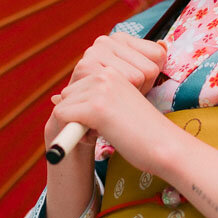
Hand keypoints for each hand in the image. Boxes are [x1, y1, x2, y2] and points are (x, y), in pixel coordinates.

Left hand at [46, 34, 171, 174]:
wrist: (165, 147)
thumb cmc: (143, 132)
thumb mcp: (116, 106)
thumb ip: (90, 98)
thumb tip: (53, 97)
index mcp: (113, 71)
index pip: (76, 87)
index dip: (84, 109)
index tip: (107, 120)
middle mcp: (106, 74)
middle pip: (67, 95)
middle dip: (78, 115)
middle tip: (105, 129)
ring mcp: (101, 88)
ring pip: (63, 106)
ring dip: (77, 125)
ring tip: (104, 133)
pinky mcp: (96, 107)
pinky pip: (63, 116)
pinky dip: (73, 133)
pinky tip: (98, 137)